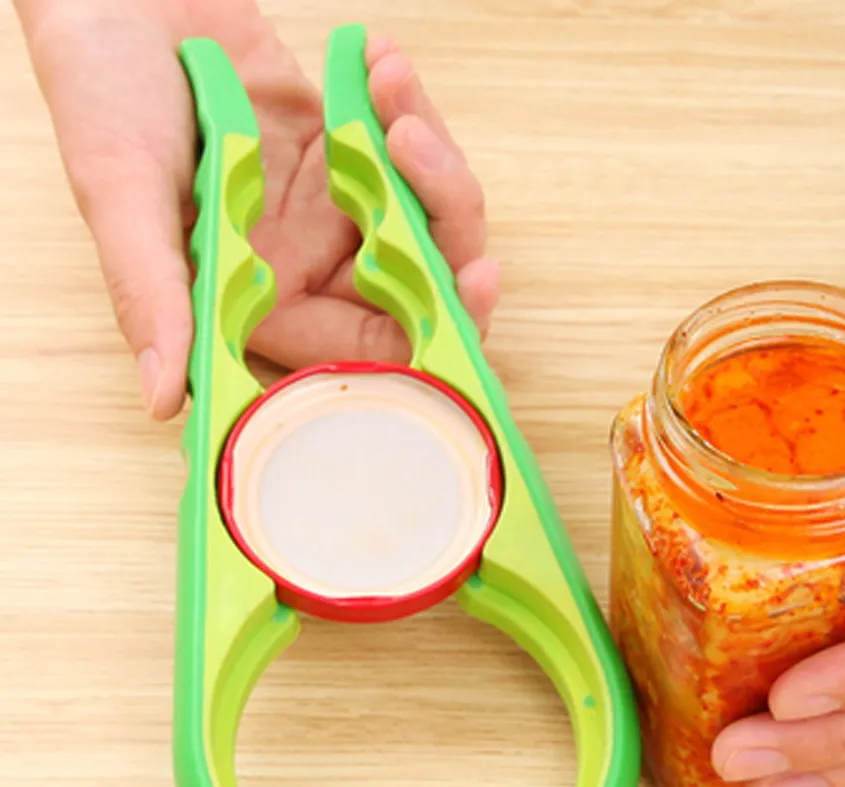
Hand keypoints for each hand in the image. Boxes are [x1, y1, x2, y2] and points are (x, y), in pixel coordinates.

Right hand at [15, 0, 499, 418]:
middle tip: (429, 159)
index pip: (365, 350)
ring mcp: (334, 212)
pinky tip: (380, 61)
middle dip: (448, 231)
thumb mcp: (119, 193)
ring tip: (387, 84)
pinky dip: (409, 106)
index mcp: (258, 305)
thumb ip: (151, 294)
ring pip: (426, 218)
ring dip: (428, 155)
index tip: (471, 284)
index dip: (430, 336)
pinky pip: (408, 152)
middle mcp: (306, 270)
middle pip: (418, 289)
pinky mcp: (349, 155)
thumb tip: (162, 398)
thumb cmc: (102, 93)